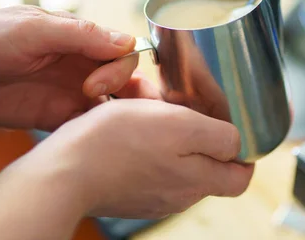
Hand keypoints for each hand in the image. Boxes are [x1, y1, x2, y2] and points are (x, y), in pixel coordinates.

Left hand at [0, 5, 158, 130]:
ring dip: (113, 115)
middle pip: (122, 79)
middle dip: (123, 91)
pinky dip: (91, 132)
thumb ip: (79, 34)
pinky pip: (84, 125)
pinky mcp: (52, 116)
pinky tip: (83, 139)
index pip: (121, 51)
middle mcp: (78, 64)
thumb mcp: (31, 29)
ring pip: (109, 104)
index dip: (119, 68)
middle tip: (92, 98)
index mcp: (78, 37)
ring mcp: (66, 91)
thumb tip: (126, 42)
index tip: (94, 84)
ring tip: (103, 128)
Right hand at [16, 98, 254, 218]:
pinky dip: (145, 144)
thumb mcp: (181, 127)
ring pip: (174, 160)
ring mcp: (151, 196)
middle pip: (205, 165)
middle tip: (181, 108)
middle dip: (197, 134)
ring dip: (167, 134)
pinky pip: (148, 164)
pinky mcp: (128, 191)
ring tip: (148, 112)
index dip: (242, 153)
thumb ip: (218, 138)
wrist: (63, 171)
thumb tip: (237, 147)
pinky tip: (128, 127)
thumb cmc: (119, 143)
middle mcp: (178, 196)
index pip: (240, 178)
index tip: (231, 129)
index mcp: (197, 183)